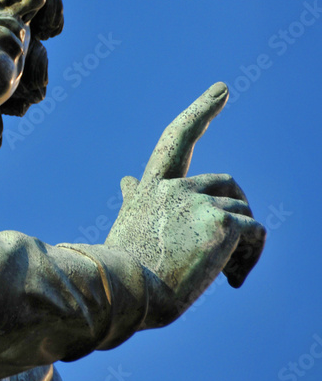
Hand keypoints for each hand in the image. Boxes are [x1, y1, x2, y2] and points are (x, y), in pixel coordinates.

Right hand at [105, 82, 265, 328]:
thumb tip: (126, 179)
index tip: (223, 89)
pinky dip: (252, 257)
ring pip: (245, 214)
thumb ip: (135, 198)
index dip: (201, 111)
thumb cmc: (124, 266)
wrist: (127, 291)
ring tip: (223, 274)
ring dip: (242, 246)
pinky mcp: (222, 223)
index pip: (178, 139)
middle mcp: (176, 187)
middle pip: (229, 187)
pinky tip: (231, 280)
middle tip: (226, 257)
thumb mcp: (128, 223)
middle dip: (234, 216)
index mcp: (153, 187)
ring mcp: (199, 202)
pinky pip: (256, 233)